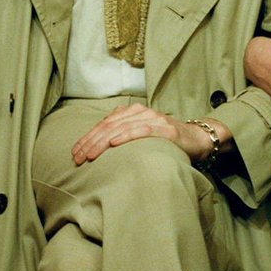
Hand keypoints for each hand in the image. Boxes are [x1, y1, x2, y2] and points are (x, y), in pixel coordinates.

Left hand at [71, 103, 230, 164]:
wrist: (195, 139)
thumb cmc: (164, 140)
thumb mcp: (140, 135)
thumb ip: (122, 135)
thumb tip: (97, 149)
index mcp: (131, 112)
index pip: (104, 124)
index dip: (87, 138)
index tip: (74, 153)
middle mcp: (140, 111)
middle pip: (109, 126)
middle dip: (90, 143)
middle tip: (77, 159)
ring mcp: (152, 118)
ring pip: (121, 128)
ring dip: (102, 142)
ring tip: (90, 155)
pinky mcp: (164, 128)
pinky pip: (141, 130)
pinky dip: (126, 136)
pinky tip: (114, 143)